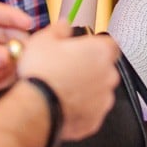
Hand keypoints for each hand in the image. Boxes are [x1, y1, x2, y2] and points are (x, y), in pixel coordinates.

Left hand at [0, 2, 33, 116]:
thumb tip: (7, 55)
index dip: (14, 16)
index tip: (29, 24)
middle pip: (9, 32)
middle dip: (17, 45)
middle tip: (23, 58)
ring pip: (9, 53)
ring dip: (12, 64)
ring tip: (3, 76)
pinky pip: (5, 71)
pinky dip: (6, 77)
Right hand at [16, 22, 119, 140]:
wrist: (36, 109)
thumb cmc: (42, 75)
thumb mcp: (43, 40)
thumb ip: (59, 29)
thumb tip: (64, 26)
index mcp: (100, 52)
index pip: (110, 43)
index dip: (95, 45)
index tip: (84, 48)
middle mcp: (108, 75)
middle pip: (105, 68)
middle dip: (89, 68)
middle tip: (67, 68)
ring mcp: (104, 100)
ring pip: (99, 90)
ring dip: (86, 89)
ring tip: (63, 88)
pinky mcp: (96, 120)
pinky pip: (91, 110)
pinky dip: (82, 108)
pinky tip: (63, 104)